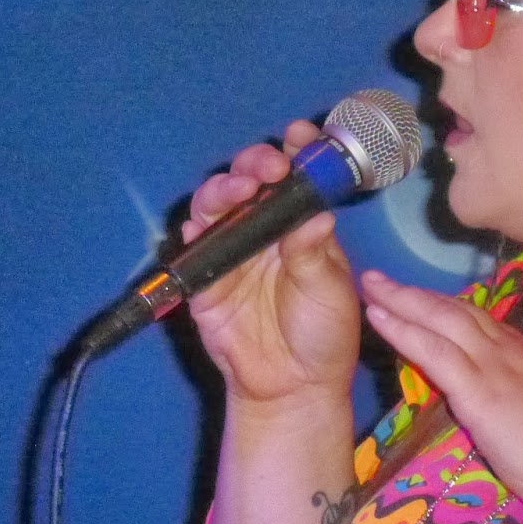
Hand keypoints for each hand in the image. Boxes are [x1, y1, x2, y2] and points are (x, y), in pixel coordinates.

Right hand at [182, 121, 360, 409]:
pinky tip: (202, 226)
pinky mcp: (206, 279)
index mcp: (300, 225)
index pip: (295, 178)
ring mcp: (232, 252)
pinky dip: (194, 233)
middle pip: (250, 181)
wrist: (295, 386)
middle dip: (256, 164)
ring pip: (217, 206)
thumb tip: (317, 213)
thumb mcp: (329, 290)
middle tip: (268, 168)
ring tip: (239, 189)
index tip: (300, 136)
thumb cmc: (324, 333)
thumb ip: (314, 252)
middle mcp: (264, 230)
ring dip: (224, 190)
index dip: (296, 152)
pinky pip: (193, 249)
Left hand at [359, 269, 522, 523]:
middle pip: (460, 312)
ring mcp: (495, 367)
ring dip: (403, 300)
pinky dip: (402, 330)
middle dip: (421, 295)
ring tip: (372, 285)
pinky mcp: (478, 390)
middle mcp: (515, 353)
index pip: (487, 328)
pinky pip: (433, 351)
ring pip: (442, 320)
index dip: (452, 313)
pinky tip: (377, 318)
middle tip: (386, 280)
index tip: (429, 304)